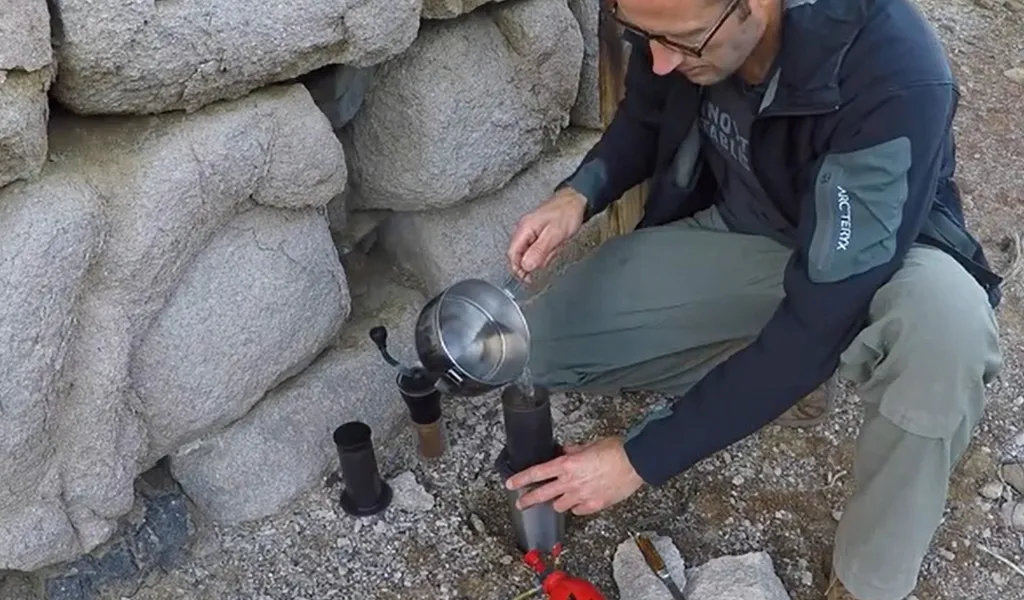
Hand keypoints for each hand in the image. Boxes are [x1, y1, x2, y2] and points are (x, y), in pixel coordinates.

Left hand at [504, 436, 643, 515]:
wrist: (636, 462)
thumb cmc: (616, 450)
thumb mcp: (591, 444)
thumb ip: (574, 450)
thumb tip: (566, 451)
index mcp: (567, 464)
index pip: (537, 473)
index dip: (521, 479)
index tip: (511, 483)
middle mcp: (570, 482)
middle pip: (542, 495)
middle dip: (528, 500)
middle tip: (521, 504)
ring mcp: (582, 496)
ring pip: (560, 506)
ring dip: (558, 501)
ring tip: (561, 498)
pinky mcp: (594, 505)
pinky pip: (578, 511)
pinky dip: (577, 507)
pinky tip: (581, 501)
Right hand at [506, 188, 586, 281]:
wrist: (577, 200)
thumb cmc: (567, 213)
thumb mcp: (554, 234)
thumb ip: (539, 251)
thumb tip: (526, 266)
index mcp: (524, 229)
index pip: (512, 254)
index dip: (518, 268)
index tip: (527, 278)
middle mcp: (524, 229)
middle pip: (519, 254)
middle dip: (532, 262)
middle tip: (546, 262)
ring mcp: (530, 230)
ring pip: (528, 252)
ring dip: (541, 256)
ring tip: (554, 249)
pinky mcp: (537, 232)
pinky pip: (536, 247)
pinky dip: (545, 251)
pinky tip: (555, 246)